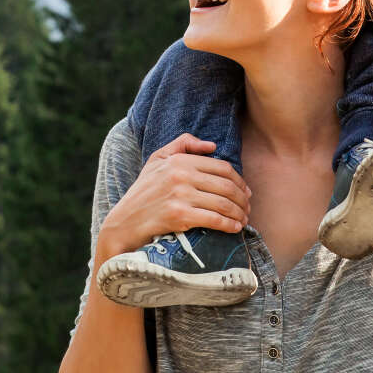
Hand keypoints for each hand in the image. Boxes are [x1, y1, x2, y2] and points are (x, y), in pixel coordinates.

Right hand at [97, 134, 250, 261]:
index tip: (246, 192)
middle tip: (248, 208)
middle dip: (243, 199)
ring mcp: (180, 196)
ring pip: (223, 203)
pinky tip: (235, 228)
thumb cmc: (143, 191)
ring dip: (239, 213)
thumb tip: (211, 146)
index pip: (222, 167)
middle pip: (226, 186)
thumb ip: (182, 144)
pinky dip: (229, 225)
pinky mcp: (180, 216)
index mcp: (179, 160)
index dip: (240, 180)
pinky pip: (214, 219)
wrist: (124, 221)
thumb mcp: (157, 159)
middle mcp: (181, 175)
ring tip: (244, 219)